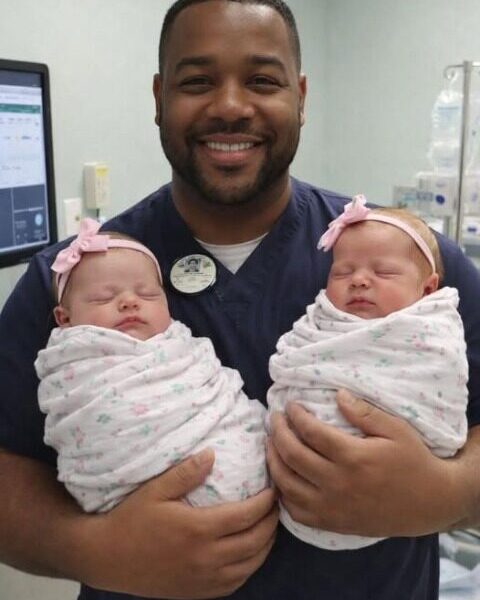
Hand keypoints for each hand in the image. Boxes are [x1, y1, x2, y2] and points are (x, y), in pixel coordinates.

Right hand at [81, 449, 277, 598]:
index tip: (273, 489)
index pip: (247, 516)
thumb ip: (186, 472)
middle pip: (255, 542)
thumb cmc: (131, 519)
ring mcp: (204, 579)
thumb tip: (213, 454)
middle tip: (277, 505)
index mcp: (199, 529)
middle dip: (272, 522)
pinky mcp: (198, 592)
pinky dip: (249, 567)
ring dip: (265, 545)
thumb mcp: (155, 489)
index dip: (266, 502)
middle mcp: (207, 558)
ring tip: (268, 526)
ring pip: (250, 565)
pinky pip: (235, 583)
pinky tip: (249, 554)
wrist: (107, 558)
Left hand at [267, 390, 468, 536]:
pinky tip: (282, 477)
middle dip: (277, 433)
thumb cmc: (413, 461)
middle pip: (292, 456)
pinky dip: (283, 493)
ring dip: (273, 460)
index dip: (295, 415)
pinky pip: (296, 512)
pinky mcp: (333, 523)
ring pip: (287, 484)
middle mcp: (338, 484)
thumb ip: (364, 412)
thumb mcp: (396, 429)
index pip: (310, 432)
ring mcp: (333, 507)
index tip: (290, 405)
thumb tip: (337, 394)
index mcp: (353, 457)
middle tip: (274, 418)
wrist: (429, 503)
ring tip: (270, 443)